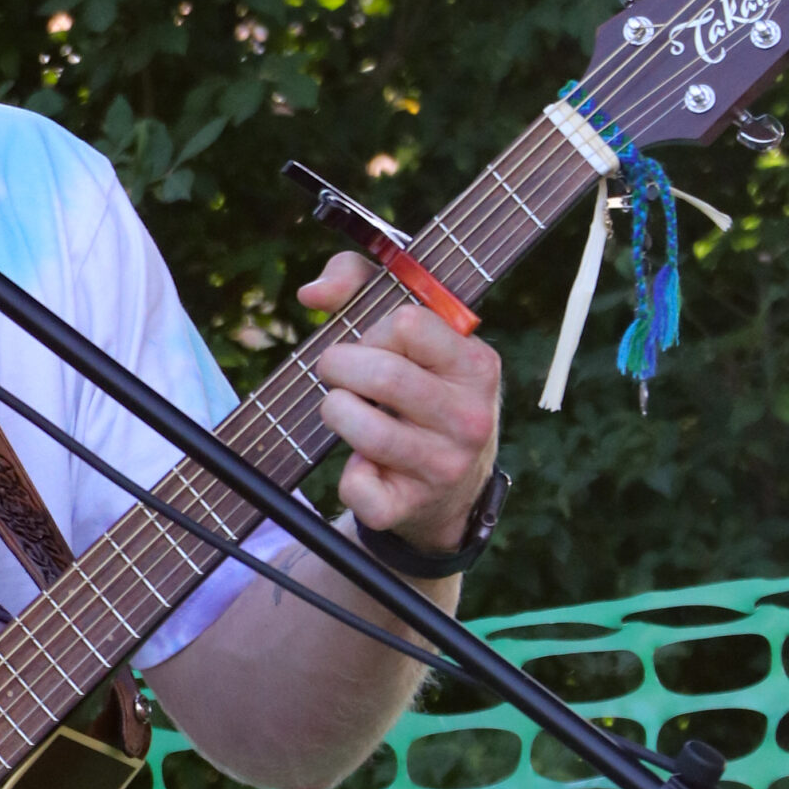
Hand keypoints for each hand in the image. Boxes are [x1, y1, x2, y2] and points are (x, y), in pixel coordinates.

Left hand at [298, 251, 501, 554]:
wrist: (453, 490)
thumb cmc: (421, 389)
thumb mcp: (412, 333)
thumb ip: (359, 283)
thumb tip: (311, 294)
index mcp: (476, 365)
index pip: (407, 324)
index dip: (373, 330)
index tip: (371, 343)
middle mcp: (469, 416)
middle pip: (382, 375)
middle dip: (338, 367)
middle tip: (336, 373)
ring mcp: (445, 465)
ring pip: (366, 430)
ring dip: (335, 412)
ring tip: (342, 410)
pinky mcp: (411, 506)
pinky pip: (358, 487)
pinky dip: (346, 476)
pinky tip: (361, 465)